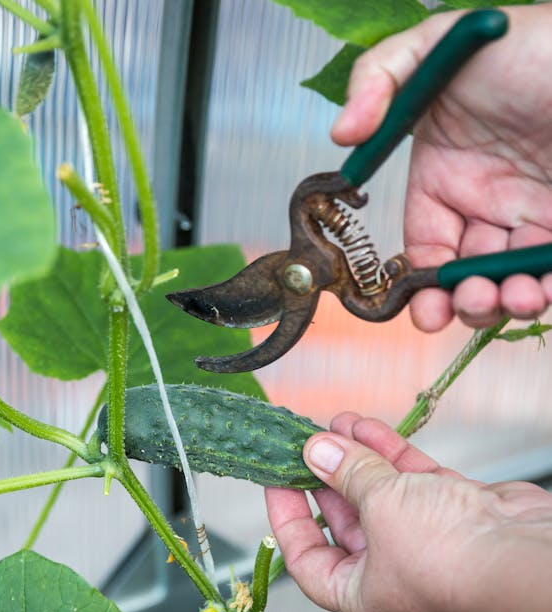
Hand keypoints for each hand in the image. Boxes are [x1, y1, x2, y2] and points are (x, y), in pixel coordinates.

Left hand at [265, 413, 551, 611]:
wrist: (525, 557)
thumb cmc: (445, 556)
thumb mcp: (378, 507)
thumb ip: (346, 474)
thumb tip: (315, 449)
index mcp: (361, 594)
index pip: (307, 559)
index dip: (286, 518)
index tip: (276, 479)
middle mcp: (391, 572)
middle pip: (343, 521)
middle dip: (324, 476)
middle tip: (305, 442)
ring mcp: (425, 542)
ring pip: (379, 494)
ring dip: (356, 457)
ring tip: (333, 422)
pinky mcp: (455, 513)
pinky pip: (412, 481)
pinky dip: (390, 454)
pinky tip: (365, 426)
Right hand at [332, 5, 551, 331]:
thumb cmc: (521, 40)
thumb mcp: (434, 44)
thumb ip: (377, 80)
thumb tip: (341, 135)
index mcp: (444, 176)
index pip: (426, 246)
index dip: (423, 285)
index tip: (426, 308)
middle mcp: (488, 201)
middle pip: (468, 274)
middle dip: (468, 302)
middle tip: (476, 301)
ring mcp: (536, 210)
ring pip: (513, 278)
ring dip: (510, 301)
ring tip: (520, 296)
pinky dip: (551, 287)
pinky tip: (546, 287)